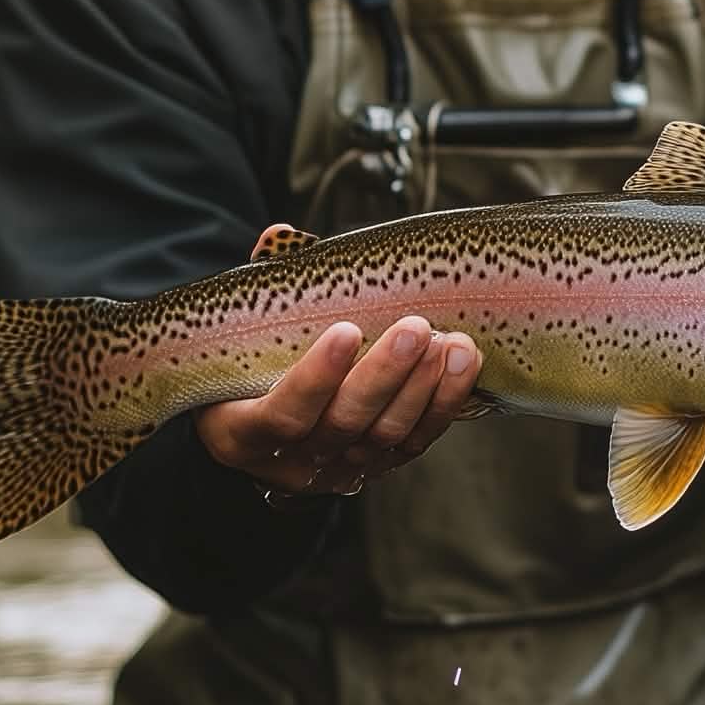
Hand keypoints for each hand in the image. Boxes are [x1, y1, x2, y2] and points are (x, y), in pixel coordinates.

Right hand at [197, 314, 482, 503]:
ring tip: (450, 342)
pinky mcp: (379, 465)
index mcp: (242, 432)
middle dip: (384, 375)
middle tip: (415, 327)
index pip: (283, 414)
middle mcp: (293, 460)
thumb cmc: (252, 366)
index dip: (316, 377)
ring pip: (386, 436)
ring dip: (423, 387)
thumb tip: (279, 236)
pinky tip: (462, 363)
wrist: (262, 421)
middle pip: (345, 425)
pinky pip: (415, 441)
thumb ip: (263, 291)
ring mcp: (339, 467)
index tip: (345, 332)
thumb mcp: (243, 336)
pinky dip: (443, 403)